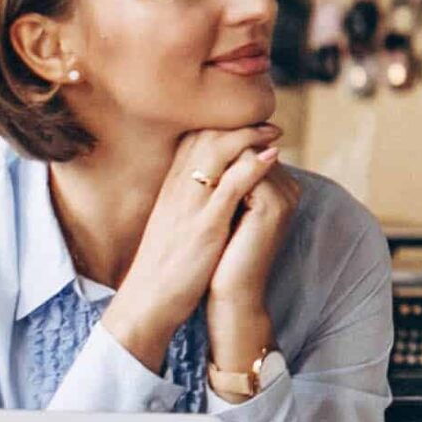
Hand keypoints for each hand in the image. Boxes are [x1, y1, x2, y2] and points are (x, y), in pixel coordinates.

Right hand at [100, 125, 282, 375]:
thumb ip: (186, 202)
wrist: (148, 301)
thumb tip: (208, 187)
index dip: (218, 127)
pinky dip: (252, 166)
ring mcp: (191, 206)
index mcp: (169, 189)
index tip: (243, 122)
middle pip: (204, 138)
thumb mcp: (173, 225)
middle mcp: (177, 190)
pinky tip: (271, 156)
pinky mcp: (205, 225)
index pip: (191, 141)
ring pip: (217, 153)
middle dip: (237, 125)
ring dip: (249, 136)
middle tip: (265, 121)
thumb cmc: (164, 266)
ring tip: (273, 130)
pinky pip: (231, 186)